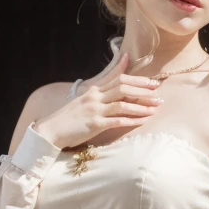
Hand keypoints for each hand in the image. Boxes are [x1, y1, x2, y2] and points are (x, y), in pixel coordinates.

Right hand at [34, 52, 163, 149]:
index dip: (136, 77)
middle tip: (158, 91)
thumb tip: (110, 92)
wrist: (51, 130)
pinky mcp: (94, 124)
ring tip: (156, 107)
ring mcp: (95, 110)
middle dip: (143, 89)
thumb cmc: (69, 118)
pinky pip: (117, 120)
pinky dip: (132, 119)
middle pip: (123, 87)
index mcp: (93, 90)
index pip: (117, 78)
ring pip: (123, 103)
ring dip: (142, 105)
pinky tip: (144, 120)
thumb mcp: (84, 101)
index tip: (151, 80)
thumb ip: (99, 93)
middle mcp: (95, 97)